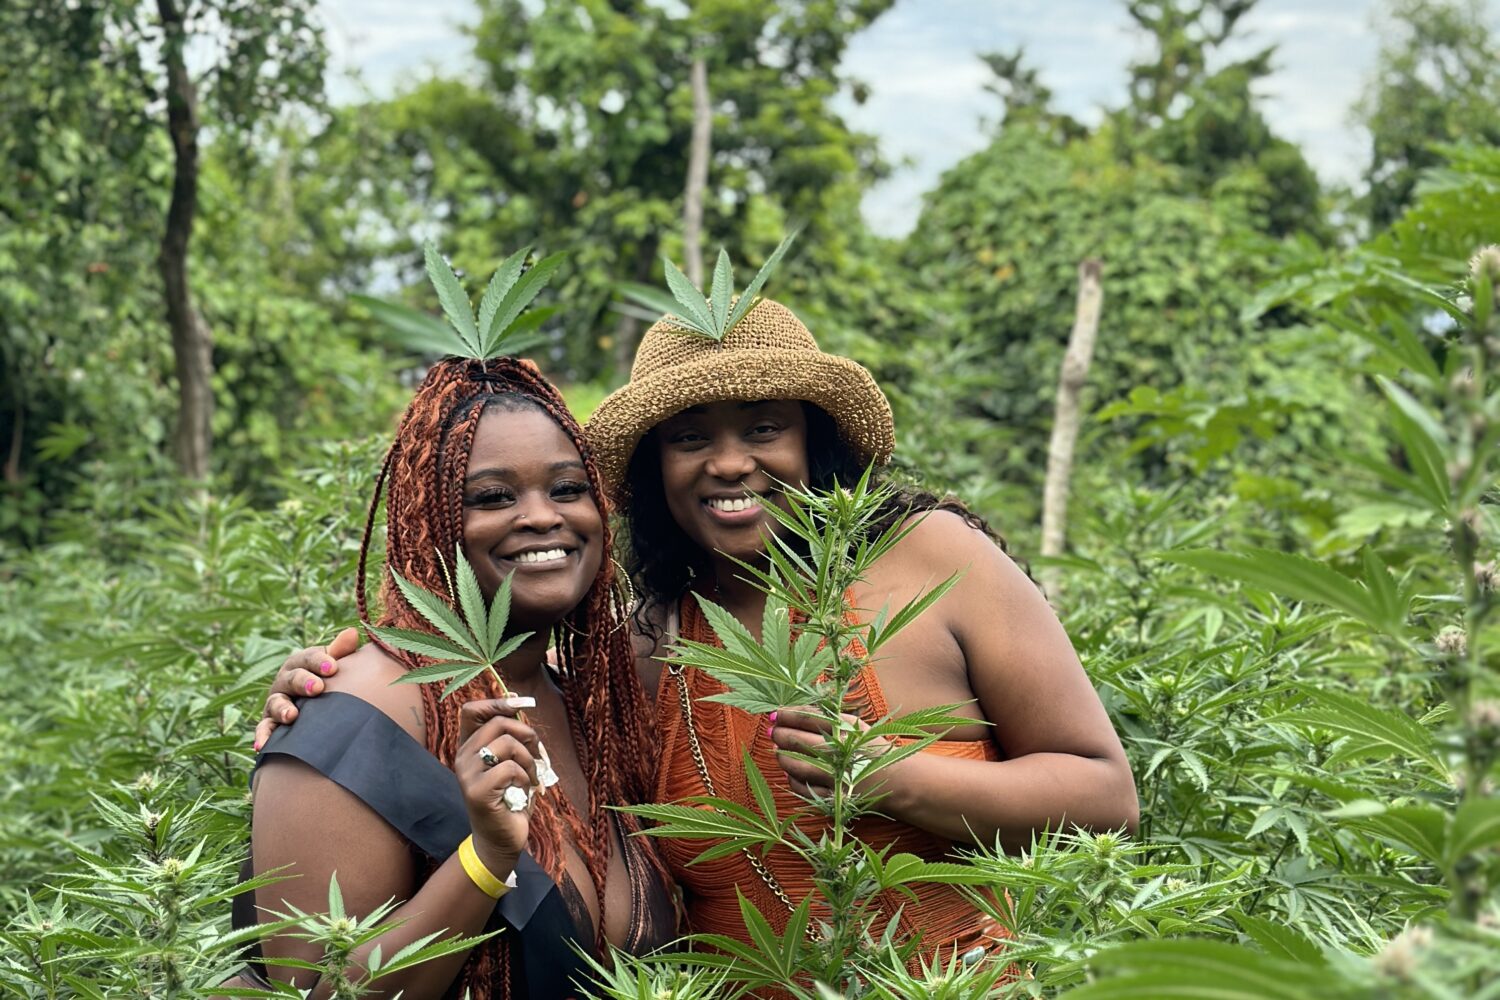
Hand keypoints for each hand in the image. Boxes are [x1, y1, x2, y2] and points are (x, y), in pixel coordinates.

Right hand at [253, 627, 359, 750]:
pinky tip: (262, 745)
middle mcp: (286, 680)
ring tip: (292, 715)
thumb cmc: (329, 680)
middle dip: (303, 682)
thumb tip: (353, 633)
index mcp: (302, 663)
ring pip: (276, 702)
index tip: (333, 668)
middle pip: (292, 678)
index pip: (309, 658)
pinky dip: (262, 736)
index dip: (319, 662)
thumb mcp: (334, 665)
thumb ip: (341, 652)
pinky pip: (264, 728)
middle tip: (318, 688)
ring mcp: (276, 701)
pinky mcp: (271, 722)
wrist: (318, 706)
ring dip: (282, 708)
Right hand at [455, 697, 542, 870]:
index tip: (523, 703)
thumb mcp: (511, 761)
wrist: (502, 839)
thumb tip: (519, 702)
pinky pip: (510, 768)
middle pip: (498, 723)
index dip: (498, 701)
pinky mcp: (477, 791)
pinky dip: (526, 777)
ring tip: (532, 776)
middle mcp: (462, 757)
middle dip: (527, 734)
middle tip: (539, 754)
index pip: (471, 710)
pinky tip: (525, 791)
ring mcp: (466, 774)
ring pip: (506, 743)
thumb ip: (510, 736)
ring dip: (529, 759)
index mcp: (468, 747)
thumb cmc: (511, 798)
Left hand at [768, 706, 894, 798]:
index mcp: (848, 729)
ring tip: (777, 751)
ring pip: (798, 766)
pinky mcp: (836, 798)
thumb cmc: (869, 748)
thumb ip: (826, 718)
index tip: (775, 713)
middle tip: (773, 731)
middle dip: (781, 734)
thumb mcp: (854, 726)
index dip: (787, 714)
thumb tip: (789, 713)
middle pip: (800, 740)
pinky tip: (790, 773)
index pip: (809, 717)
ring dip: (782, 757)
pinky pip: (805, 789)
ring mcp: (839, 776)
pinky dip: (793, 780)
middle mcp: (843, 751)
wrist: (899, 780)